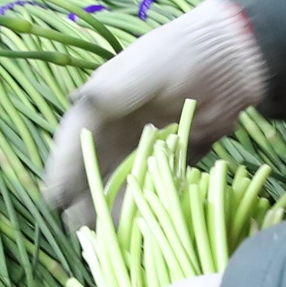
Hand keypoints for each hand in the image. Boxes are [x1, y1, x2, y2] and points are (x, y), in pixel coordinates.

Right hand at [41, 0, 268, 226]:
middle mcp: (121, 125)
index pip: (76, 139)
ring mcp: (149, 141)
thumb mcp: (138, 70)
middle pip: (95, 165)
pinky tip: (139, 222)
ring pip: (123, 178)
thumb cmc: (179, 54)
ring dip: (112, 203)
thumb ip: (108, 94)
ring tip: (102, 232)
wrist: (232, 57)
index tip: (53, 196)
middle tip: (75, 225)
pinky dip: (147, 200)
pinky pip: (157, 181)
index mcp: (104, 103)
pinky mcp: (178, 153)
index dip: (63, 168)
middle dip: (84, 194)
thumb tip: (76, 108)